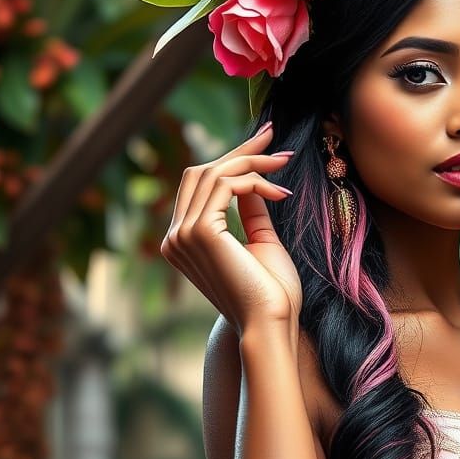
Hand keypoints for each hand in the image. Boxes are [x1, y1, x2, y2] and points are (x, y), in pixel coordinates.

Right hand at [160, 121, 301, 334]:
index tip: (264, 144)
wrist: (272, 323)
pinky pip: (226, 186)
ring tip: (284, 162)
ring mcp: (182, 234)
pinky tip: (280, 191)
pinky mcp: (200, 232)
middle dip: (240, 151)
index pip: (199, 186)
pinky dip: (255, 180)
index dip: (231, 160)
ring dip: (253, 162)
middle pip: (200, 172)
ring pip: (213, 173)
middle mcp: (175, 237)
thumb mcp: (261, 243)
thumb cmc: (272, 293)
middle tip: (273, 135)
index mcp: (183, 241)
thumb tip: (253, 182)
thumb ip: (251, 212)